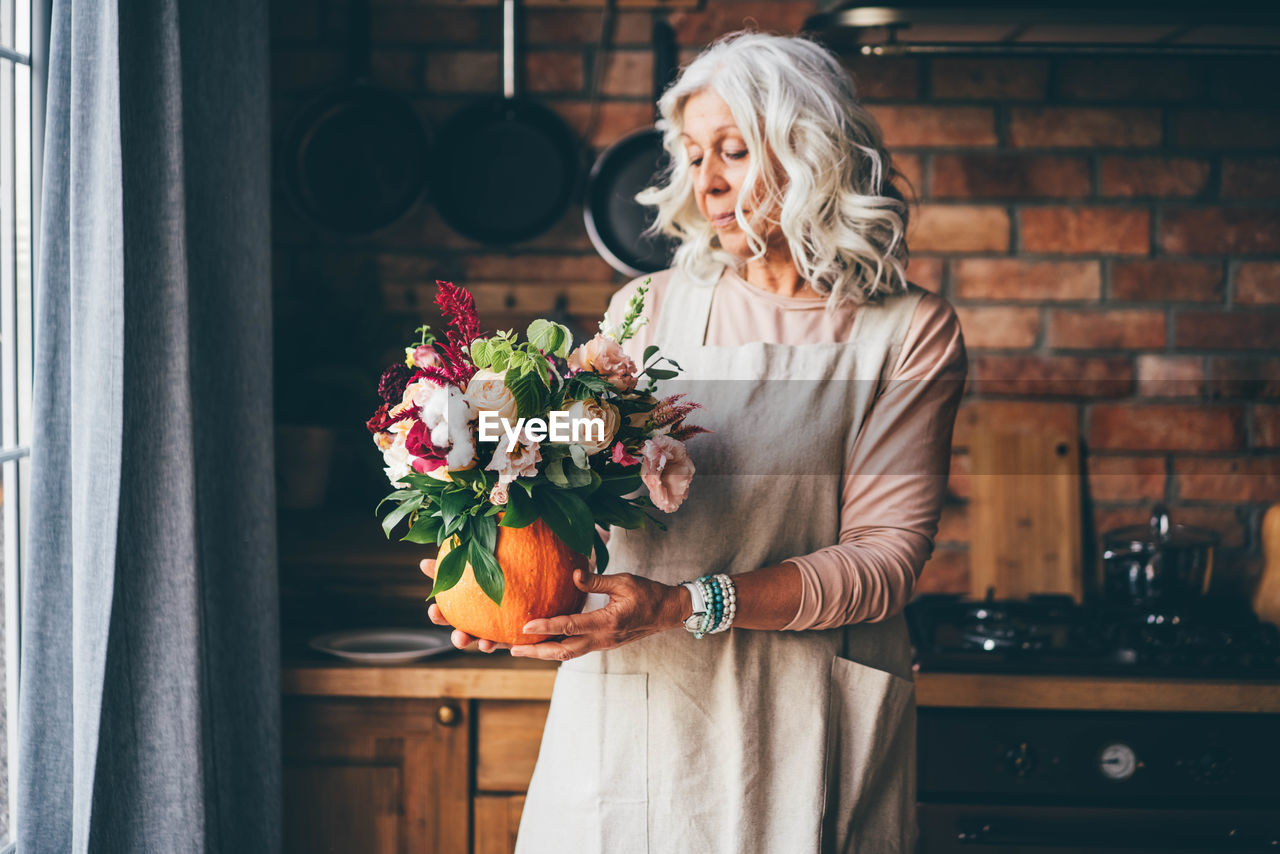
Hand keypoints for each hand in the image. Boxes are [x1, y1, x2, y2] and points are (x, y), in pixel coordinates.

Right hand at [420, 558, 511, 653]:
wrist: (515, 584)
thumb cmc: (487, 575)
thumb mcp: (469, 570)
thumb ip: (450, 570)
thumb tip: (423, 563)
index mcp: (462, 611)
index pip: (445, 616)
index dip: (437, 615)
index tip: (433, 609)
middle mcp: (475, 624)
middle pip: (463, 636)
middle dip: (459, 639)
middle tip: (459, 638)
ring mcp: (492, 632)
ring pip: (484, 643)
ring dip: (483, 645)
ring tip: (484, 644)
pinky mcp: (511, 635)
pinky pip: (509, 641)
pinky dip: (506, 641)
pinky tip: (505, 638)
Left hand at [510, 569, 682, 661]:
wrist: (667, 613)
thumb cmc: (647, 593)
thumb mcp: (624, 581)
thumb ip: (598, 580)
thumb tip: (574, 575)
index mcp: (607, 622)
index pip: (570, 626)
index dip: (546, 626)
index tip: (524, 627)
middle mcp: (603, 638)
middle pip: (564, 651)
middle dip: (537, 651)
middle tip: (513, 650)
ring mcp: (602, 643)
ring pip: (568, 654)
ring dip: (544, 653)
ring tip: (521, 650)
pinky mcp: (603, 643)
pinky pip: (576, 649)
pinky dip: (557, 648)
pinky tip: (544, 643)